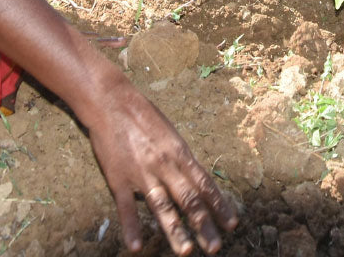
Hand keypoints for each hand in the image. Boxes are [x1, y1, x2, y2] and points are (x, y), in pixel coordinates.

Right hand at [83, 75, 237, 253]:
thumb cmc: (143, 116)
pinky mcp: (119, 178)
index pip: (205, 183)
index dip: (219, 204)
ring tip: (186, 252)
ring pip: (162, 206)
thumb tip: (197, 180)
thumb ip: (182, 159)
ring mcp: (142, 173)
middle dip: (203, 224)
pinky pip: (126, 206)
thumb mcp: (171, 134)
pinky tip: (136, 246)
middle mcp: (165, 165)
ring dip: (175, 231)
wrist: (111, 102)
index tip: (232, 223)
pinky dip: (131, 226)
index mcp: (180, 153)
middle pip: (189, 199)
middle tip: (215, 248)